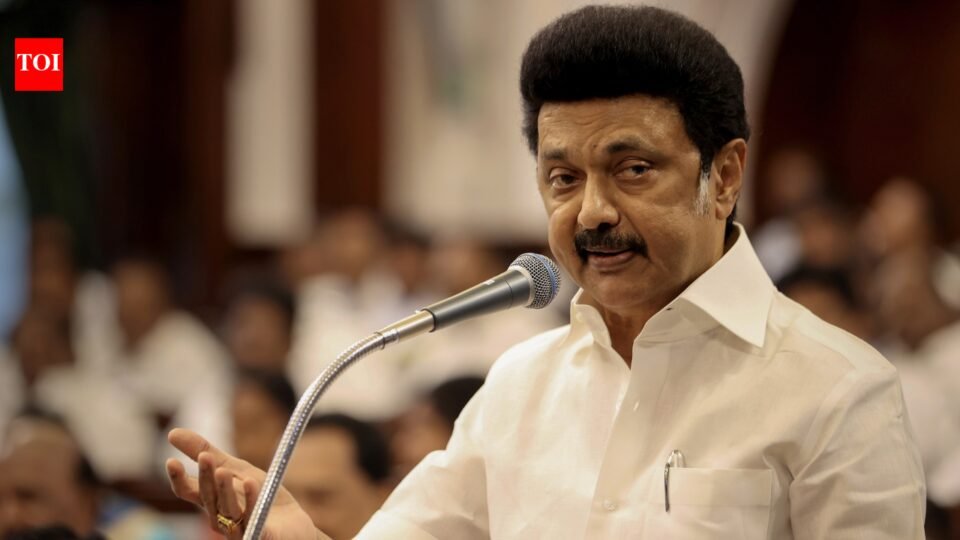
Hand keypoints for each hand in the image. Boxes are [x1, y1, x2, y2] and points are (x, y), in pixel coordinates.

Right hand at [166, 428, 327, 539]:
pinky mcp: (261, 534)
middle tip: (206, 457)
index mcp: (213, 501)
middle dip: (206, 478)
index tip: (171, 461)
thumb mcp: (234, 468)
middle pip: (209, 499)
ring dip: (225, 490)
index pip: (189, 492)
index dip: (178, 479)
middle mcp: (221, 517)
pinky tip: (250, 483)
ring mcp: (240, 529)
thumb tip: (171, 433)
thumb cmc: (261, 496)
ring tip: (223, 470)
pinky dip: (251, 502)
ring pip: (227, 510)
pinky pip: (254, 520)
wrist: (294, 524)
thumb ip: (205, 452)